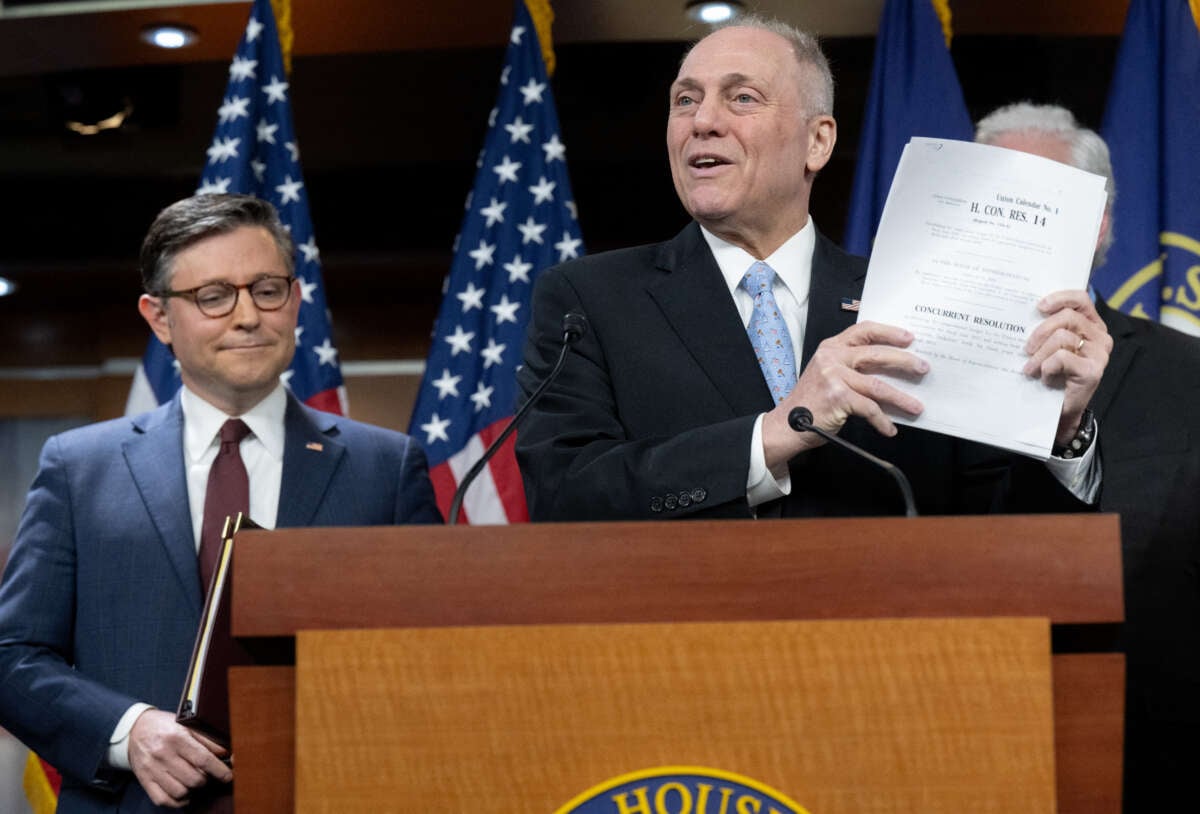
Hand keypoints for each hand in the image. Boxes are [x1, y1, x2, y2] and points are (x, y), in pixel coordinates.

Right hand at [128, 709, 231, 807]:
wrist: (135, 728)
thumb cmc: (165, 726)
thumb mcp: (187, 724)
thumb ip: (207, 739)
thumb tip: (226, 753)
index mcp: (176, 737)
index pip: (203, 759)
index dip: (219, 770)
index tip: (228, 776)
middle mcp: (163, 754)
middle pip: (193, 779)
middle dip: (206, 779)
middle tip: (207, 774)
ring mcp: (152, 769)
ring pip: (180, 792)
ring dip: (192, 790)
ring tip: (194, 780)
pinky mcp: (144, 780)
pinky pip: (163, 799)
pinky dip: (177, 801)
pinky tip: (183, 792)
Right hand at [761, 321, 927, 468]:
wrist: (787, 425)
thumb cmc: (811, 402)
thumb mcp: (828, 375)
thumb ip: (852, 367)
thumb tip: (891, 371)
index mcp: (831, 348)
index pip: (864, 330)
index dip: (889, 332)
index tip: (909, 338)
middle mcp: (831, 358)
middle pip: (876, 353)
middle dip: (904, 361)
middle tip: (922, 368)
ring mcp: (833, 376)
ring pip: (877, 384)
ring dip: (901, 397)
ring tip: (916, 406)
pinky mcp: (838, 397)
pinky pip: (869, 408)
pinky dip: (882, 421)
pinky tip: (889, 428)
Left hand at [1022, 290, 1110, 442]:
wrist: (1060, 410)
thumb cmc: (1053, 374)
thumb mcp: (1051, 347)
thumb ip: (1049, 329)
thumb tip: (1025, 313)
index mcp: (1091, 325)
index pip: (1081, 300)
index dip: (1060, 298)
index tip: (1039, 306)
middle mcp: (1100, 337)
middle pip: (1067, 317)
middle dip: (1040, 331)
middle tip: (1026, 348)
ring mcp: (1099, 354)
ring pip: (1062, 337)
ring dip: (1039, 354)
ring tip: (1030, 368)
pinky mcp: (1093, 371)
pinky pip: (1062, 358)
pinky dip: (1046, 367)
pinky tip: (1044, 378)